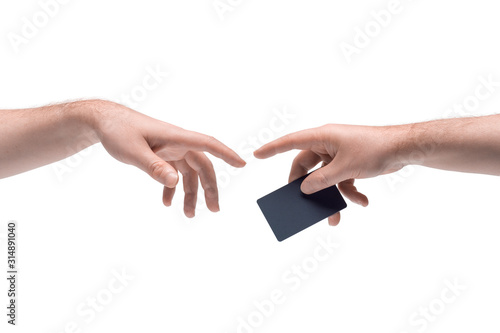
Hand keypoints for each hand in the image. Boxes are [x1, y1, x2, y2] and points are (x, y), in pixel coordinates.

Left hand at [90, 101, 245, 216]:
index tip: (242, 164)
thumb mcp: (133, 151)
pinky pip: (174, 174)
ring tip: (189, 215)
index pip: (207, 144)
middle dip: (209, 188)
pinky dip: (172, 189)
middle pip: (202, 166)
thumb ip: (154, 167)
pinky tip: (167, 203)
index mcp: (176, 137)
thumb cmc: (118, 130)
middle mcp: (178, 143)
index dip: (226, 154)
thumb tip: (175, 183)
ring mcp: (170, 149)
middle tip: (213, 210)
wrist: (103, 121)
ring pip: (189, 173)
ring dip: (191, 194)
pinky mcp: (162, 155)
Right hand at [254, 124, 405, 224]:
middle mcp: (327, 145)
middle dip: (308, 189)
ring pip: (324, 179)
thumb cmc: (376, 149)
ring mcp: (338, 155)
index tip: (256, 155)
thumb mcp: (345, 168)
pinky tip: (361, 201)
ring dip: (331, 197)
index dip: (272, 148)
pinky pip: (340, 181)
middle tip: (303, 205)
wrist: (404, 149)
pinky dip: (348, 192)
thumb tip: (305, 189)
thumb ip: (322, 181)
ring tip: (336, 217)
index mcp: (323, 138)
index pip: (291, 142)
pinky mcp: (349, 164)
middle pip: (306, 168)